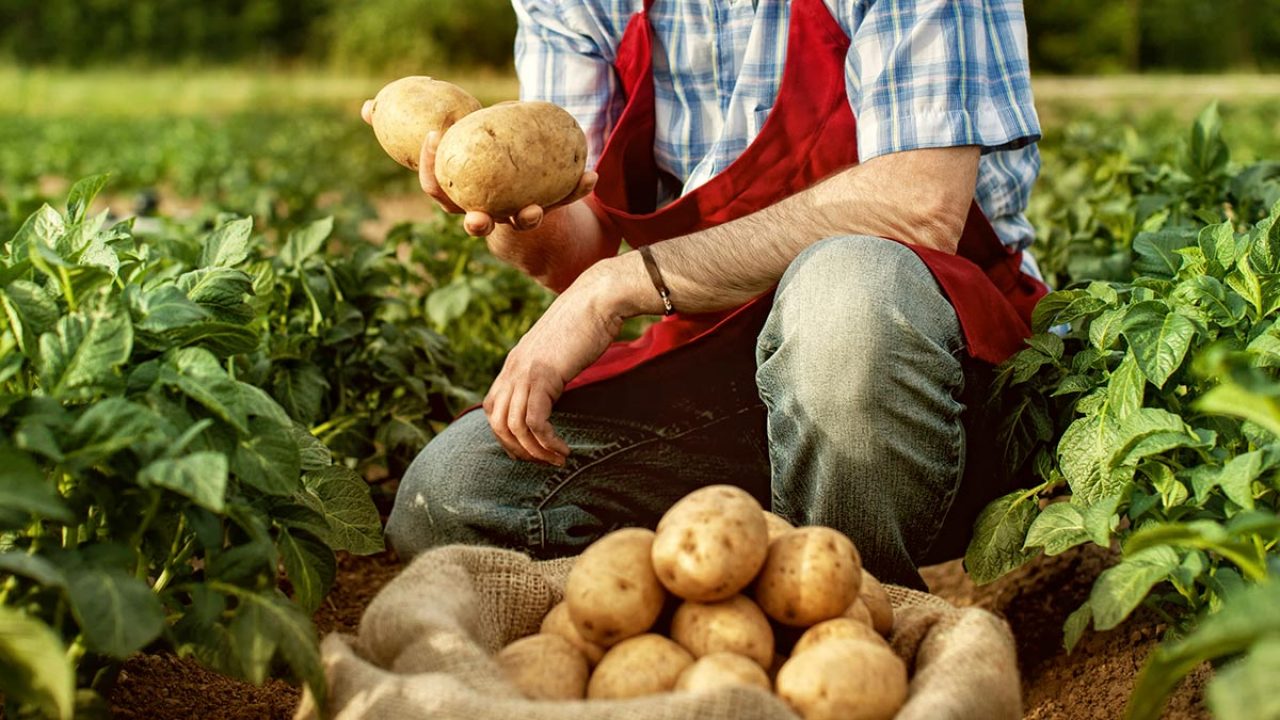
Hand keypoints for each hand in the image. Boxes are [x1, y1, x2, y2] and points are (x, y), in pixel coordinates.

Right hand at [360, 99, 596, 237]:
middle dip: (473, 221)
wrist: (520, 197)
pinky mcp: (546, 212)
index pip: (436, 188)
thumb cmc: (475, 164)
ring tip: (533, 210)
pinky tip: (591, 174)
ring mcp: (515, 216)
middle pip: (473, 222)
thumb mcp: (449, 148)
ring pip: (519, 222)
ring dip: (526, 216)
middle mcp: (484, 213)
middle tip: (476, 217)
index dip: (431, 166)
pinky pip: (562, 202)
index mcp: (458, 195)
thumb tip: (365, 107)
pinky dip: (576, 189)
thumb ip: (411, 130)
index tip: (435, 137)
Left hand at [483, 271, 622, 464]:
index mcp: (514, 362)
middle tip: (543, 461)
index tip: (530, 448)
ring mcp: (525, 371)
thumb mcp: (558, 350)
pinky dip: (546, 442)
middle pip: (497, 422)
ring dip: (534, 451)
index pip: (493, 407)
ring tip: (556, 459)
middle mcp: (513, 368)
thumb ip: (549, 369)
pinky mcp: (543, 376)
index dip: (505, 434)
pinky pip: (535, 422)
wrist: (598, 298)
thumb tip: (556, 386)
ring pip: (513, 426)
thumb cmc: (587, 322)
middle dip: (517, 449)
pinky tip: (563, 449)